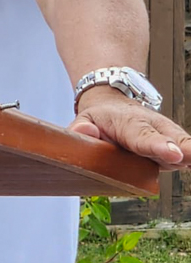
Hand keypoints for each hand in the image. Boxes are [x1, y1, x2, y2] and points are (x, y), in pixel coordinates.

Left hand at [69, 85, 190, 169]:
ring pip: (183, 143)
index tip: (172, 153)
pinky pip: (187, 151)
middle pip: (171, 138)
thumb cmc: (101, 119)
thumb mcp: (85, 118)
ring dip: (190, 152)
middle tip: (186, 156)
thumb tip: (84, 131)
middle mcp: (153, 126)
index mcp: (128, 122)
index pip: (142, 136)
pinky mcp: (175, 145)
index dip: (158, 146)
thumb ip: (81, 128)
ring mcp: (166, 135)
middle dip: (183, 148)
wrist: (114, 106)